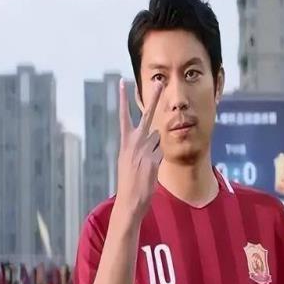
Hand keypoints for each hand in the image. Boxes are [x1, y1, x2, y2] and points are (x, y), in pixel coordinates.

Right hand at [115, 79, 162, 220]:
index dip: (123, 100)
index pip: (123, 116)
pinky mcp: (154, 159)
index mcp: (125, 142)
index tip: (122, 83)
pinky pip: (161, 153)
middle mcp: (134, 143)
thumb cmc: (129, 180)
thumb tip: (153, 135)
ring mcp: (145, 150)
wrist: (129, 200)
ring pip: (158, 139)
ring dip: (155, 148)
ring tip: (145, 164)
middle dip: (153, 98)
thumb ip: (138, 145)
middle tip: (159, 83)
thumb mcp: (128, 159)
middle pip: (147, 116)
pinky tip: (150, 171)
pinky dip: (158, 160)